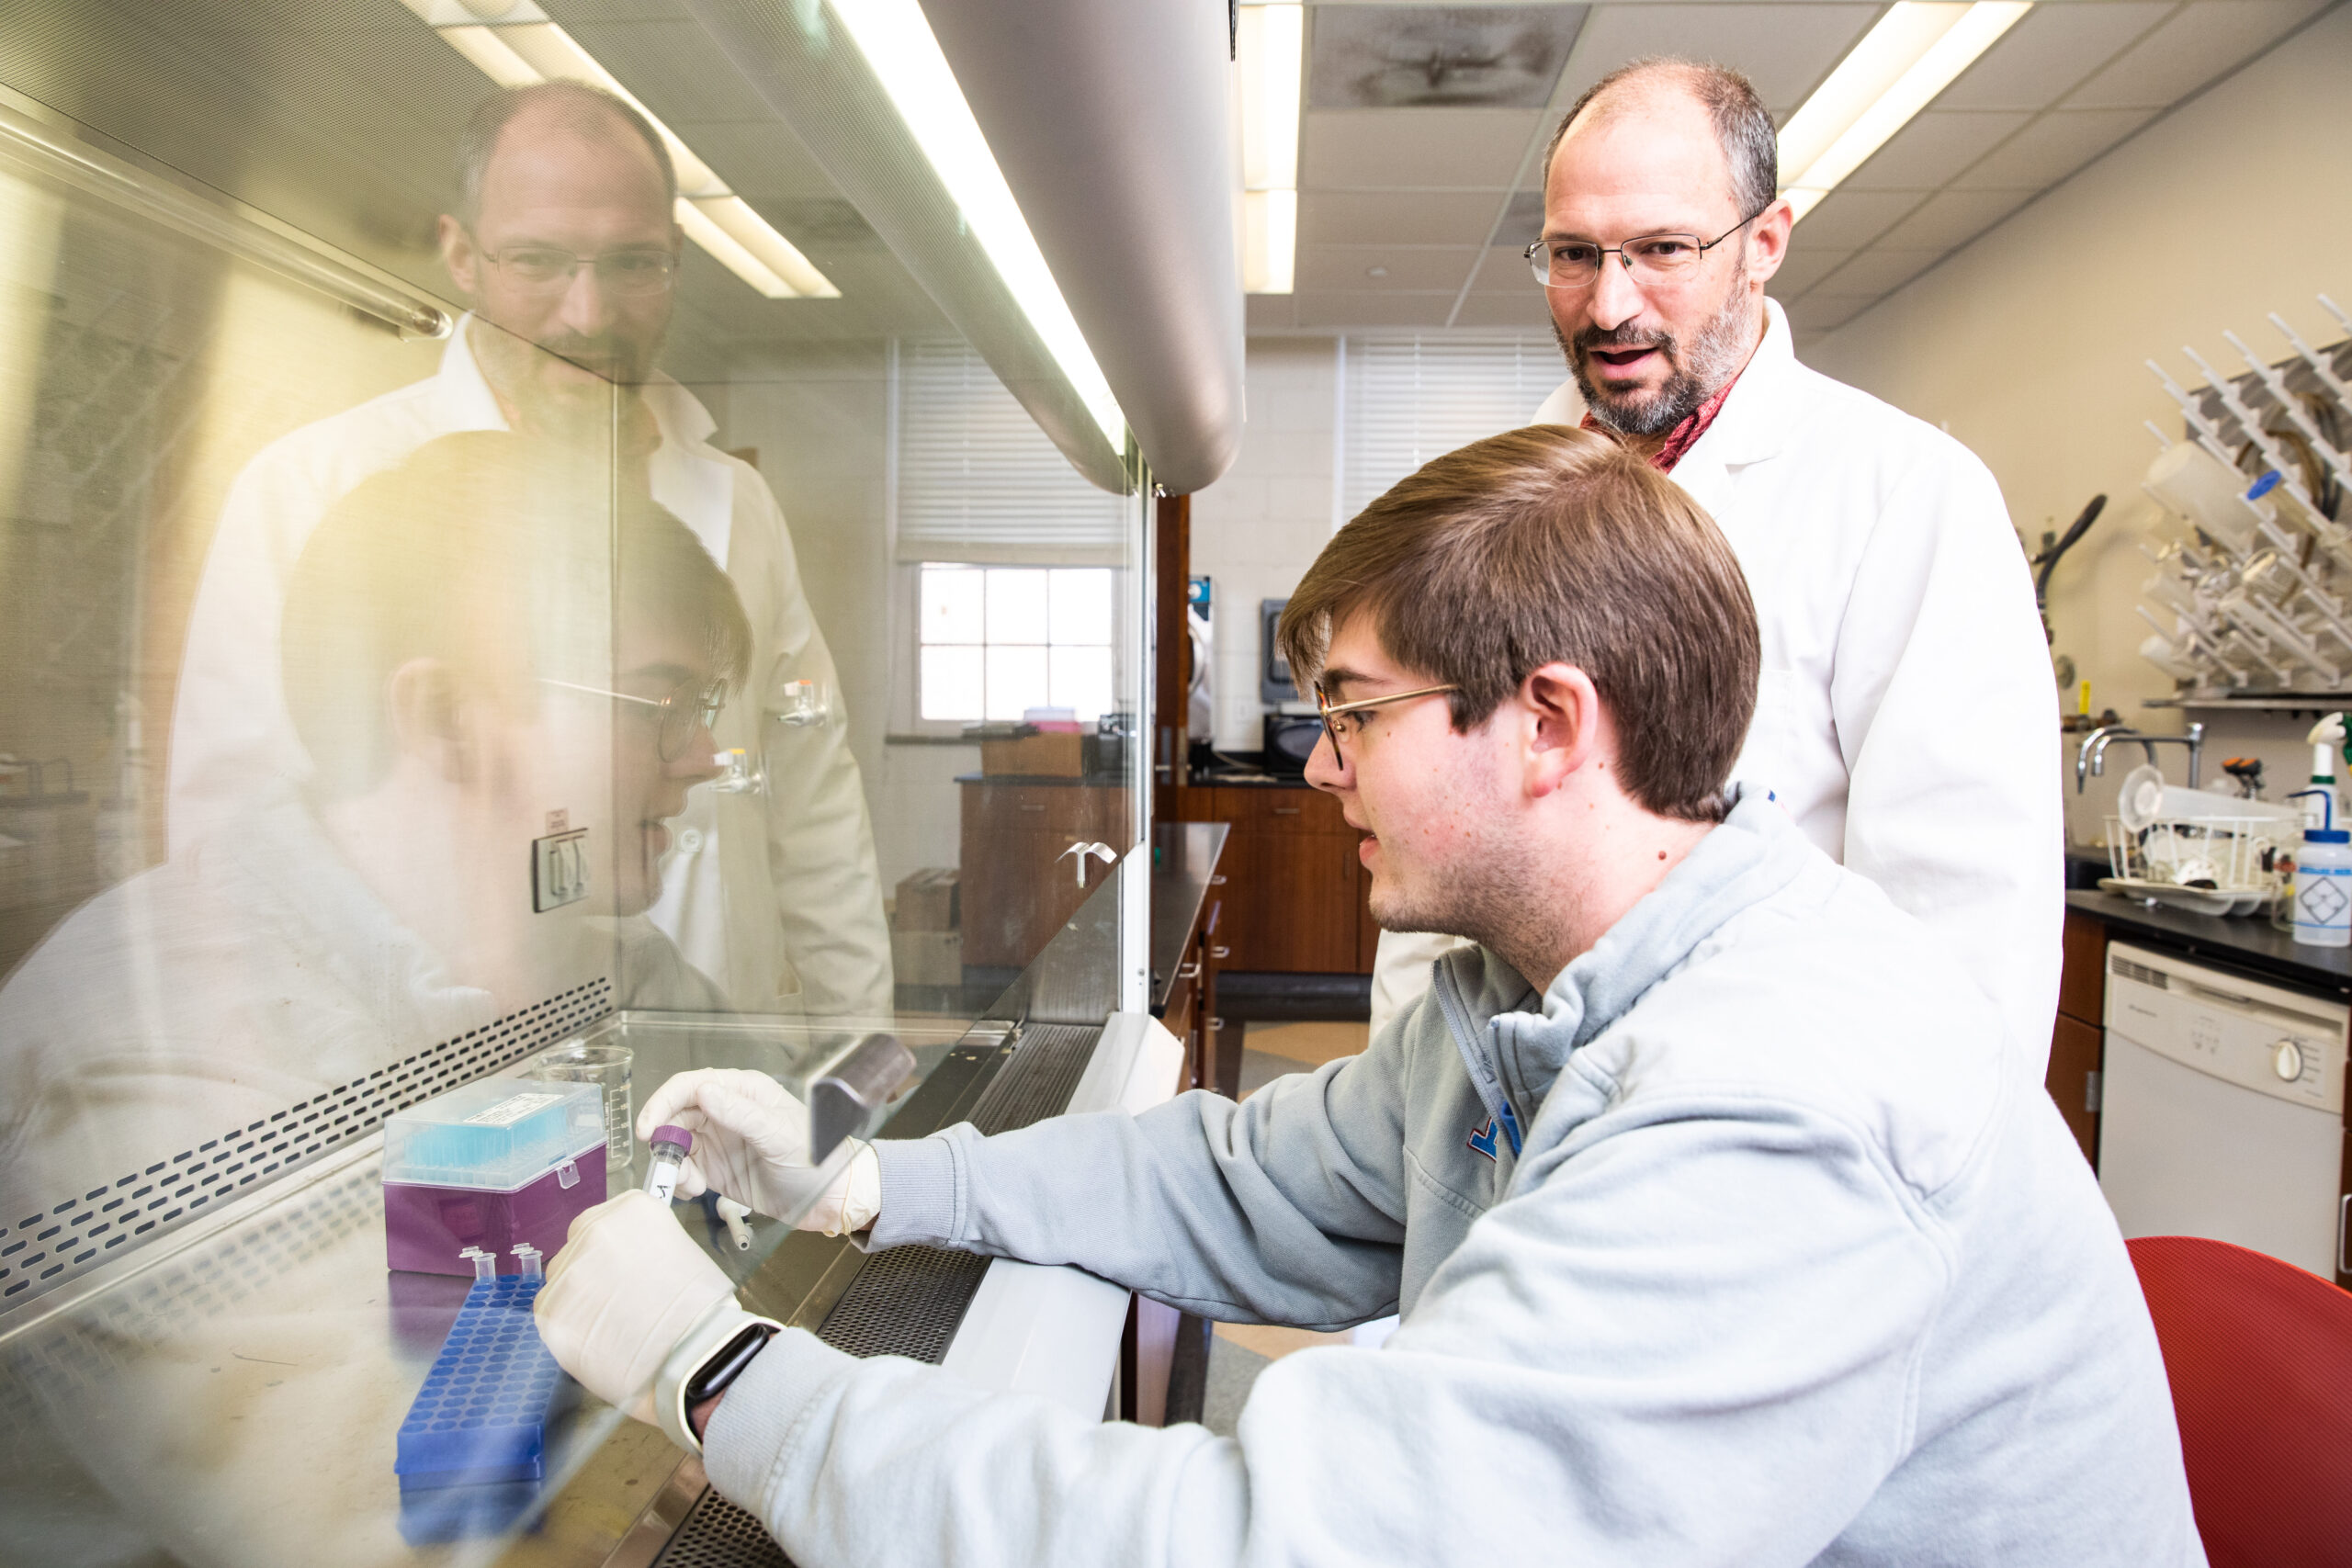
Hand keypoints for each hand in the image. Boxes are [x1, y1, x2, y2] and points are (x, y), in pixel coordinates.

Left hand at [536, 1190, 734, 1422]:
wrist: (693, 1356)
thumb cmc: (700, 1309)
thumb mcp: (679, 1252)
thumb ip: (643, 1246)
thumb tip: (625, 1260)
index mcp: (630, 1209)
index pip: (606, 1218)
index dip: (615, 1248)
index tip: (626, 1266)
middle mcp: (592, 1230)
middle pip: (578, 1246)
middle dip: (593, 1270)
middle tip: (618, 1298)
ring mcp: (566, 1272)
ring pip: (562, 1281)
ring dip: (580, 1299)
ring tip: (610, 1326)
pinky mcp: (549, 1312)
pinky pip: (552, 1314)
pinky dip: (571, 1327)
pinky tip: (598, 1340)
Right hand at [638, 1069, 880, 1233]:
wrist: (829, 1199)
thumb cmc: (816, 1159)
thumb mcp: (780, 1135)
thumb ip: (741, 1114)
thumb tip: (704, 1092)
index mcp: (743, 1092)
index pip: (691, 1085)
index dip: (664, 1102)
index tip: (649, 1127)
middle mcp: (726, 1112)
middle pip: (676, 1115)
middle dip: (664, 1138)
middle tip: (663, 1163)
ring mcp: (719, 1140)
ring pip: (675, 1143)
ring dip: (672, 1163)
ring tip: (691, 1184)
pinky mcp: (715, 1168)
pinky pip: (684, 1168)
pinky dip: (680, 1180)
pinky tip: (696, 1190)